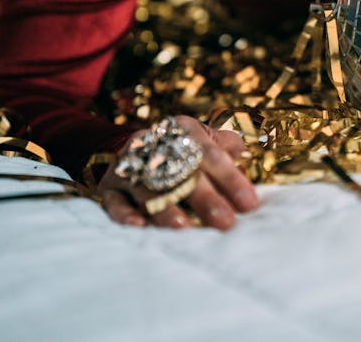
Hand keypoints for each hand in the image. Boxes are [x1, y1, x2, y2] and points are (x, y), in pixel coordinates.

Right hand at [98, 115, 259, 229]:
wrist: (139, 145)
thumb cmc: (186, 148)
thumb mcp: (208, 139)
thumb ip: (230, 146)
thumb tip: (249, 154)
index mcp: (184, 131)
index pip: (210, 154)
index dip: (231, 179)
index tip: (250, 204)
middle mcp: (155, 146)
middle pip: (182, 174)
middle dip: (206, 200)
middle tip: (225, 222)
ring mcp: (131, 167)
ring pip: (148, 189)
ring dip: (166, 210)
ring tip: (184, 228)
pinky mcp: (110, 187)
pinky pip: (114, 202)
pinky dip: (124, 214)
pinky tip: (139, 226)